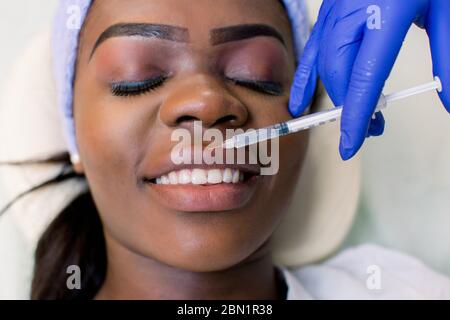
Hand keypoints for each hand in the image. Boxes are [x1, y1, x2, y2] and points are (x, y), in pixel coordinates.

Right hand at [289, 0, 449, 159]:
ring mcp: (336, 9)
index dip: (357, 115)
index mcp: (386, 11)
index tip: (352, 145)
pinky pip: (312, 49)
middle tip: (374, 127)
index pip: (365, 77)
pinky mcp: (330, 9)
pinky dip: (306, 77)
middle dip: (352, 106)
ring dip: (337, 94)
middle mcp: (353, 12)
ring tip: (352, 116)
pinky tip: (298, 101)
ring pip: (324, 63)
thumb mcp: (447, 11)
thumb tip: (449, 101)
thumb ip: (447, 58)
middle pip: (341, 73)